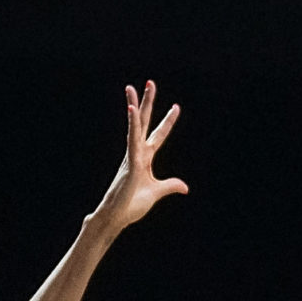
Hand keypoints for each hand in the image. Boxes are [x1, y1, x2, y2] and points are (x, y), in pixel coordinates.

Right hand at [89, 82, 187, 233]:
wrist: (115, 217)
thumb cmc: (131, 206)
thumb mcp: (156, 193)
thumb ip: (170, 186)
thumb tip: (185, 187)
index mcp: (144, 158)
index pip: (158, 135)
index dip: (167, 121)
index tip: (176, 106)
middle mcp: (137, 153)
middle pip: (143, 122)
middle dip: (147, 103)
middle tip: (150, 83)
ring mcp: (131, 156)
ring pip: (134, 126)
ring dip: (133, 106)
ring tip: (132, 87)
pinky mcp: (129, 163)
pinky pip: (131, 140)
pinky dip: (132, 124)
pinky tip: (131, 110)